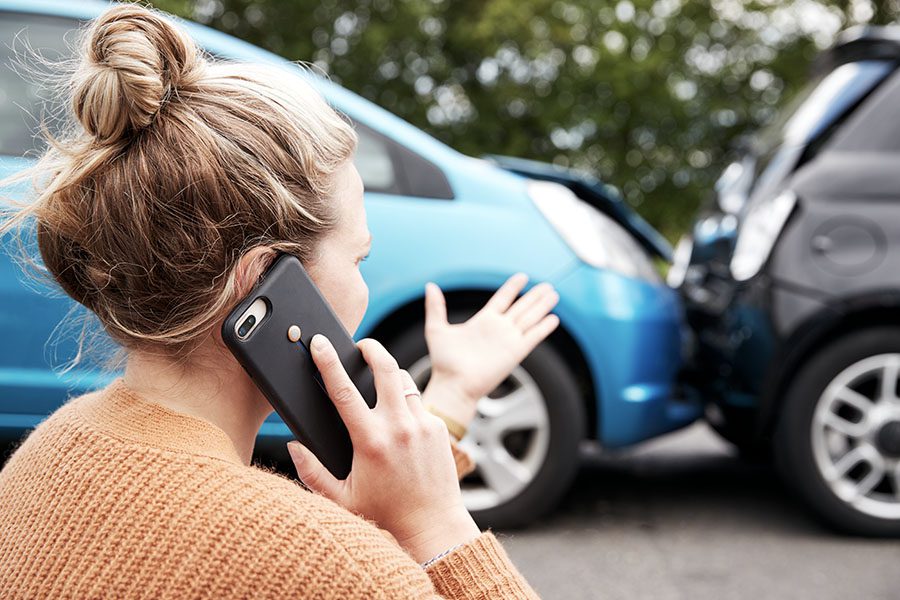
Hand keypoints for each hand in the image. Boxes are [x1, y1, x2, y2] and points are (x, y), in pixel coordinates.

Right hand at [286, 334, 479, 563]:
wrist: (432, 525)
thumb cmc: (385, 514)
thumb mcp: (340, 498)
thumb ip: (311, 472)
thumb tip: (293, 445)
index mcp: (370, 441)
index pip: (343, 390)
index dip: (328, 362)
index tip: (320, 343)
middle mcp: (398, 427)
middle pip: (385, 367)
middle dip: (371, 347)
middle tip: (360, 345)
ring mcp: (422, 425)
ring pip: (404, 381)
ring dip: (390, 375)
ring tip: (378, 382)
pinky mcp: (438, 428)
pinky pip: (418, 402)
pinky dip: (405, 403)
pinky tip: (398, 419)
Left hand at [422, 274, 559, 427]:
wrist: (453, 385)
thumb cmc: (443, 362)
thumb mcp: (437, 329)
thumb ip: (436, 307)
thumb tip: (431, 285)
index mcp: (482, 322)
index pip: (502, 299)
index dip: (513, 288)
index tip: (522, 277)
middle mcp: (498, 329)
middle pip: (521, 307)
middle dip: (534, 296)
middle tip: (547, 285)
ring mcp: (508, 340)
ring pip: (530, 318)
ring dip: (542, 307)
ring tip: (553, 294)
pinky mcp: (515, 353)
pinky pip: (533, 336)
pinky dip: (543, 328)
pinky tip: (553, 318)